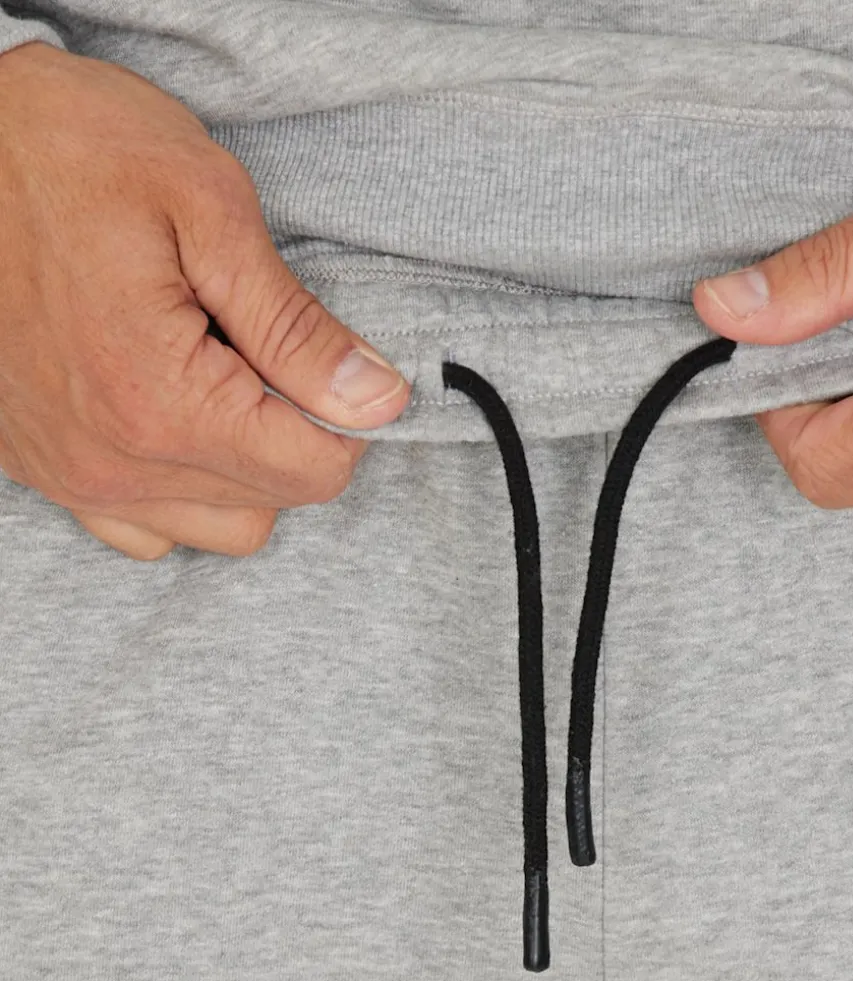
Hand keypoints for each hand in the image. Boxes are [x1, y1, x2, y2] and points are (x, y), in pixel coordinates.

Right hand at [0, 41, 409, 560]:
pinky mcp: (42, 472)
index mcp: (164, 402)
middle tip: (258, 348)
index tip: (324, 358)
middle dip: (290, 436)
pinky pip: (144, 528)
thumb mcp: (208, 208)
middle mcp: (113, 463)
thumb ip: (297, 327)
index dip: (345, 417)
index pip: (315, 472)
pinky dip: (176, 488)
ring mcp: (71, 476)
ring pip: (214, 528)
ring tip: (212, 375)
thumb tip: (379, 401)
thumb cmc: (69, 148)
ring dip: (239, 469)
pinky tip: (168, 411)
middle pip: (270, 504)